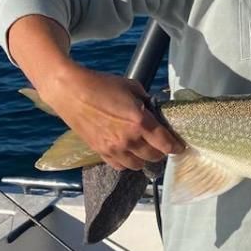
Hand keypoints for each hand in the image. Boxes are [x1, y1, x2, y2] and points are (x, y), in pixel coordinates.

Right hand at [38, 64, 184, 170]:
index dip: (176, 147)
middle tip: (161, 144)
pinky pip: (119, 166)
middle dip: (161, 151)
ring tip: (144, 149)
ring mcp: (113, 148)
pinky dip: (127, 162)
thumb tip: (154, 109)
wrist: (71, 91)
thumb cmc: (101, 85)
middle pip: (154, 156)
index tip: (180, 147)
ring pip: (138, 165)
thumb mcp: (131, 86)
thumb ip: (146, 100)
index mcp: (140, 122)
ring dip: (144, 158)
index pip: (166, 143)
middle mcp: (129, 139)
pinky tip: (127, 152)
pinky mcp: (100, 152)